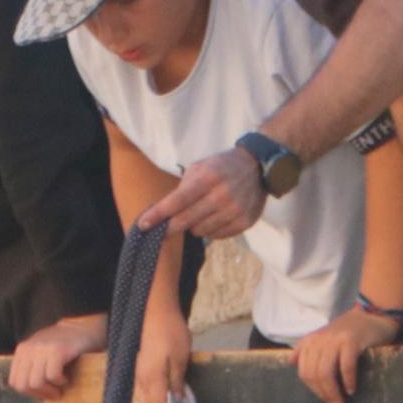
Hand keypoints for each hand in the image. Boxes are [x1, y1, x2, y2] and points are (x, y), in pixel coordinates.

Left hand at [6, 313, 105, 399]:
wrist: (82, 328)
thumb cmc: (62, 346)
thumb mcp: (39, 354)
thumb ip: (31, 368)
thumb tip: (29, 393)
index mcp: (22, 351)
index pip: (14, 382)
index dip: (29, 393)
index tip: (43, 392)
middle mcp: (28, 349)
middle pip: (23, 385)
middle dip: (39, 394)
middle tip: (54, 393)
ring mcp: (42, 349)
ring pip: (36, 383)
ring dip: (50, 390)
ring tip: (61, 385)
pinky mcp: (56, 351)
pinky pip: (52, 376)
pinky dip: (60, 382)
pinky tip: (66, 378)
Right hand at [134, 313, 193, 402]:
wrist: (155, 313)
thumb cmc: (171, 334)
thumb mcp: (181, 358)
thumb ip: (177, 381)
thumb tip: (178, 399)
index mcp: (152, 380)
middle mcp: (140, 380)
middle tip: (175, 396)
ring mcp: (136, 374)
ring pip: (142, 398)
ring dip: (155, 398)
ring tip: (170, 388)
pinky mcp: (137, 367)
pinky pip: (141, 388)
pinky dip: (150, 390)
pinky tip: (162, 381)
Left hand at [141, 145, 269, 240]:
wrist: (259, 167)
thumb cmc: (221, 167)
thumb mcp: (200, 168)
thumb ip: (181, 189)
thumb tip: (160, 213)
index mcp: (208, 178)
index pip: (176, 202)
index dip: (158, 215)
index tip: (143, 225)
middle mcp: (221, 195)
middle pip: (185, 221)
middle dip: (169, 227)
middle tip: (161, 230)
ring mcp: (234, 211)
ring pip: (199, 231)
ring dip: (193, 226)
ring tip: (199, 213)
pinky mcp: (244, 222)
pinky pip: (216, 236)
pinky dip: (210, 230)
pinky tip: (214, 217)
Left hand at [291, 306, 400, 402]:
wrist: (373, 313)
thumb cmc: (350, 330)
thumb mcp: (325, 337)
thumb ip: (308, 348)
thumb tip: (290, 362)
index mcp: (312, 341)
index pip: (304, 371)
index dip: (313, 389)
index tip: (325, 399)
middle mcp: (320, 340)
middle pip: (313, 373)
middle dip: (322, 393)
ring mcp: (335, 339)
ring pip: (326, 372)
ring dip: (333, 391)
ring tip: (341, 402)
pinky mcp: (351, 341)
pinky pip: (345, 366)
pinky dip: (348, 381)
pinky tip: (351, 390)